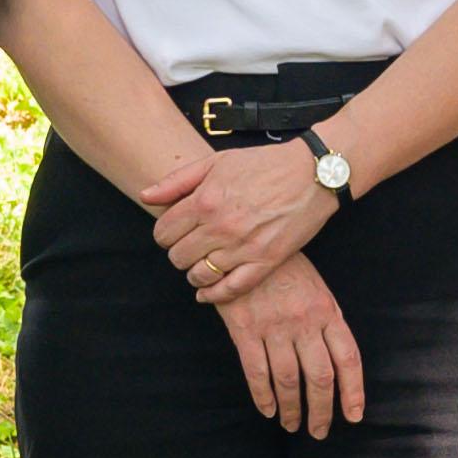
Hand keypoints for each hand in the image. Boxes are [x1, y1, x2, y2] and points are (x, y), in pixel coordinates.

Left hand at [151, 139, 337, 304]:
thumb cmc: (264, 164)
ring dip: (194, 273)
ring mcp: (243, 247)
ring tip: (201, 264)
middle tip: (189, 246)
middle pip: (178, 257)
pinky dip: (213, 295)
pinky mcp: (265, 262)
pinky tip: (207, 293)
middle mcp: (220, 227)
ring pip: (199, 276)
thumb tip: (145, 196)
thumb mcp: (216, 162)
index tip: (174, 233)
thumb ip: (177, 181)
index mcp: (204, 201)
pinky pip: (230, 289)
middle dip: (178, 253)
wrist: (312, 173)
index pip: (163, 233)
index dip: (164, 235)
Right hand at [219, 253, 366, 436]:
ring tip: (292, 425)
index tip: (353, 416)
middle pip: (320, 378)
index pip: (348, 359)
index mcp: (328, 312)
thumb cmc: (286, 268)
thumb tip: (337, 363)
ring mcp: (275, 327)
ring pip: (289, 380)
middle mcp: (305, 323)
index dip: (353, 392)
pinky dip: (263, 396)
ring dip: (292, 409)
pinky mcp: (245, 330)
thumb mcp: (318, 289)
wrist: (246, 244)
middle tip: (319, 432)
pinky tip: (268, 410)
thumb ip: (327, 322)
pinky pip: (257, 372)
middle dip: (322, 411)